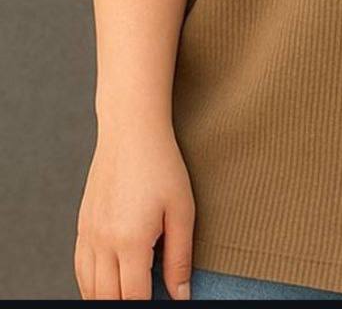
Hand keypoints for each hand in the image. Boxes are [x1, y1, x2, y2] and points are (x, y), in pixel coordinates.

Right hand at [74, 121, 194, 298]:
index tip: (163, 303)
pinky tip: (106, 286)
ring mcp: (88, 234)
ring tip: (129, 296)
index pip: (134, 297)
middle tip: (148, 299)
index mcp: (130, 240)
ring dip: (107, 299)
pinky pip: (80, 268)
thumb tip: (181, 296)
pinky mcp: (82, 225)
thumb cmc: (162, 164)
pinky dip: (91, 285)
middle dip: (127, 305)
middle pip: (108, 297)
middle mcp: (103, 242)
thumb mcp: (182, 209)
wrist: (130, 130)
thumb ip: (180, 258)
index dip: (149, 307)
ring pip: (89, 288)